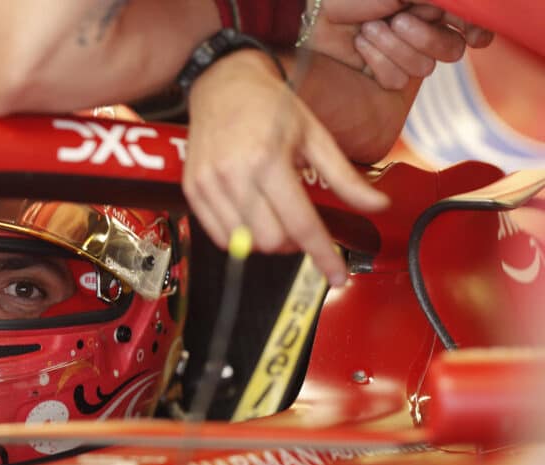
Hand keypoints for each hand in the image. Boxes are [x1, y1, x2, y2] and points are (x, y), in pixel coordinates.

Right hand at [183, 50, 388, 285]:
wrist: (222, 83)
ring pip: (245, 244)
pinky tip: (252, 214)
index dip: (322, 255)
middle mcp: (234, 175)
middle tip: (300, 223)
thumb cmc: (270, 106)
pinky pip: (220, 237)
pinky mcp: (193, 190)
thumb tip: (378, 205)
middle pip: (272, 240)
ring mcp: (209, 184)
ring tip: (274, 214)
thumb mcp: (315, 135)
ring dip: (267, 240)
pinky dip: (241, 237)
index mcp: (268, 159)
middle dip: (294, 242)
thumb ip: (345, 177)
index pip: (300, 224)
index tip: (337, 275)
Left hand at [308, 0, 493, 89]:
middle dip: (425, 38)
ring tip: (367, 29)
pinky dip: (377, 61)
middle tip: (397, 19)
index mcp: (433, 5)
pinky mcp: (382, 77)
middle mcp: (423, 31)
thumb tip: (455, 8)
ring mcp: (404, 56)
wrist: (317, 12)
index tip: (475, 36)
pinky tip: (360, 45)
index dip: (477, 31)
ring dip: (393, 47)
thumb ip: (436, 0)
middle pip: (452, 51)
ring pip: (424, 69)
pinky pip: (396, 81)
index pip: (471, 24)